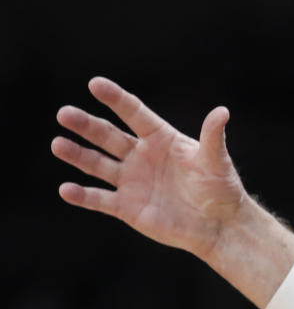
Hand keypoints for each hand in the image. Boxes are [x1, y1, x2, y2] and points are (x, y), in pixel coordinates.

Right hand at [53, 77, 293, 308]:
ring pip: (97, 165)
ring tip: (57, 144)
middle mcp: (141, 156)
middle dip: (86, 125)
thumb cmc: (221, 189)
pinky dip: (82, 196)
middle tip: (64, 113)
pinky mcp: (127, 207)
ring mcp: (132, 181)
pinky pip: (100, 200)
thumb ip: (212, 137)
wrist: (219, 224)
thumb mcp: (217, 161)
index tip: (95, 84)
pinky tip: (66, 189)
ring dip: (77, 155)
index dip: (116, 99)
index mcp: (161, 139)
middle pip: (108, 136)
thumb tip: (222, 112)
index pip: (134, 113)